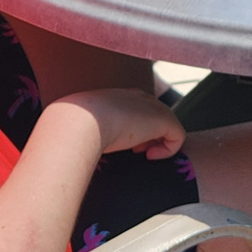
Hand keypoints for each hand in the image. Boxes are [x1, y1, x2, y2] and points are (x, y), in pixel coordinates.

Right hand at [49, 86, 184, 159]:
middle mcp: (139, 96)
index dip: (135, 129)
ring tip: (140, 153)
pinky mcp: (164, 120)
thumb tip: (79, 146)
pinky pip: (177, 136)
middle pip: (156, 117)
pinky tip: (149, 156)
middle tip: (134, 151)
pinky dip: (167, 151)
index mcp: (119, 95)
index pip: (138, 109)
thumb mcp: (81, 126)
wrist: (80, 122)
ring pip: (167, 126)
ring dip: (156, 143)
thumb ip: (89, 131)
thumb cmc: (74, 127)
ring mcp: (153, 107)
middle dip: (148, 136)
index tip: (125, 144)